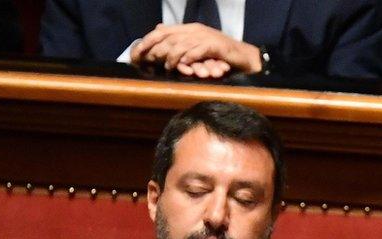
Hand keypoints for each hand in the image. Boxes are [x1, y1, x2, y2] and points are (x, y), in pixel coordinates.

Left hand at [130, 23, 259, 76]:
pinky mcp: (216, 46)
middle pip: (170, 37)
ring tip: (168, 66)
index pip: (164, 31)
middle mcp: (196, 30)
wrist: (244, 57)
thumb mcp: (197, 49)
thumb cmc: (220, 56)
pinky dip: (190, 58)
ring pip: (182, 44)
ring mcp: (206, 37)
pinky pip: (198, 51)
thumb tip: (161, 38)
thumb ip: (181, 44)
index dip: (149, 40)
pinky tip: (184, 66)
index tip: (137, 51)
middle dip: (157, 48)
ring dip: (173, 56)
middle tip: (149, 60)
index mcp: (189, 29)